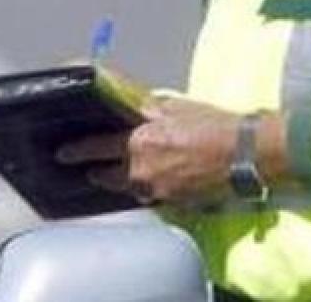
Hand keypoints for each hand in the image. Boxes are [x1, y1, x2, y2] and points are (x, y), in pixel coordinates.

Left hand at [56, 97, 244, 207]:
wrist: (247, 154)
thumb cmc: (214, 125)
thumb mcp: (175, 107)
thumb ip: (147, 109)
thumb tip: (130, 107)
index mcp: (140, 143)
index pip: (97, 148)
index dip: (77, 150)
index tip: (62, 153)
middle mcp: (144, 171)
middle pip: (109, 176)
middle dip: (98, 172)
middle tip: (89, 169)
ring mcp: (160, 191)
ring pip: (130, 188)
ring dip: (122, 181)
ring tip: (116, 175)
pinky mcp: (176, 203)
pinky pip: (152, 196)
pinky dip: (147, 188)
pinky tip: (151, 182)